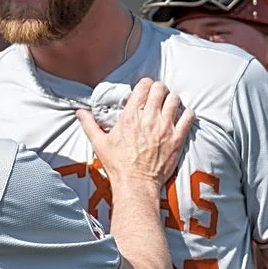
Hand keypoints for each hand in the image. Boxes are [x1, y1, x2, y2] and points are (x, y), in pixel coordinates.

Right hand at [77, 78, 193, 188]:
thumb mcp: (99, 143)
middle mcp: (149, 118)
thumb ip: (89, 124)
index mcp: (130, 116)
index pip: (143, 87)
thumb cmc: (117, 165)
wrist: (136, 184)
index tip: (143, 88)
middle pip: (160, 89)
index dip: (144, 84)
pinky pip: (188, 117)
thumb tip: (79, 112)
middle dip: (158, 89)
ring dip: (171, 100)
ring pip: (174, 100)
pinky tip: (181, 116)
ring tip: (167, 105)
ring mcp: (165, 128)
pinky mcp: (177, 138)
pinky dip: (186, 113)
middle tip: (156, 95)